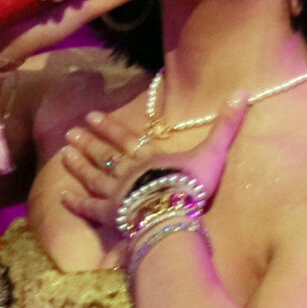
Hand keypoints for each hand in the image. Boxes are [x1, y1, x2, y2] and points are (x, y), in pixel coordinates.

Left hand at [58, 93, 249, 233]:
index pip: (127, 139)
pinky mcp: (111, 215)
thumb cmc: (192, 185)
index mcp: (150, 158)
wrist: (172, 212)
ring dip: (79, 166)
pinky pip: (90, 208)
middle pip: (106, 156)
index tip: (92, 117)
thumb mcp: (213, 152)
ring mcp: (117, 194)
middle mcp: (129, 173)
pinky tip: (63, 196)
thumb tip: (243, 92)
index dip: (110, 127)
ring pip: (94, 177)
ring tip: (64, 154)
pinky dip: (76, 202)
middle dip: (89, 144)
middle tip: (70, 133)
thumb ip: (226, 125)